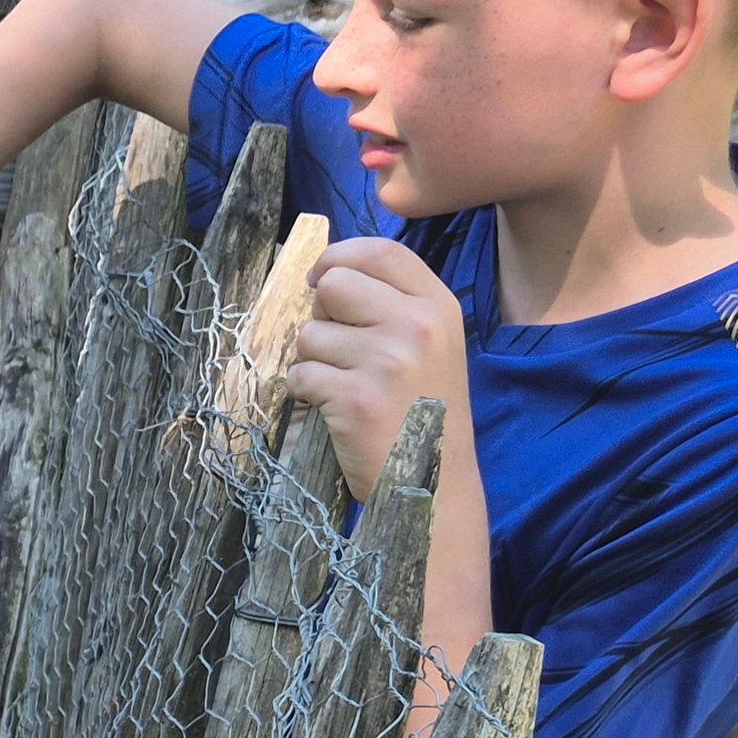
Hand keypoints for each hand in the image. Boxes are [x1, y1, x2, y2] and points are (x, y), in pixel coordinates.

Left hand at [287, 237, 470, 497]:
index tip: (320, 278)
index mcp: (438, 307)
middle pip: (334, 284)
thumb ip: (392, 306)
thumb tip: (326, 274)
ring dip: (313, 361)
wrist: (433, 486)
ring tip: (344, 386)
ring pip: (309, 334)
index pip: (380, 251)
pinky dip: (306, 392)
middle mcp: (417, 326)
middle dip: (321, 314)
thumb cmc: (424, 414)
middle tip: (338, 348)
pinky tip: (335, 409)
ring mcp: (387, 361)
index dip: (338, 257)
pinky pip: (299, 374)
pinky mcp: (355, 398)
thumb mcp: (432, 346)